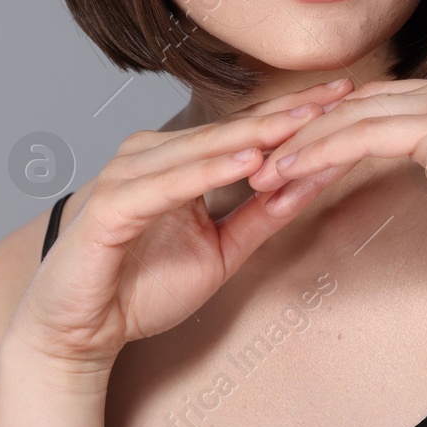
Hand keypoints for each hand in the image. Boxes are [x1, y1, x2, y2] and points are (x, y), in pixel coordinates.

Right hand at [6, 78, 355, 371]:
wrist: (78, 333)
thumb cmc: (140, 287)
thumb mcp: (221, 249)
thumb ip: (263, 215)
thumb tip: (315, 181)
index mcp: (176, 159)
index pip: (246, 129)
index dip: (296, 112)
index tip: (348, 96)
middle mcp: (150, 156)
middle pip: (232, 130)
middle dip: (289, 113)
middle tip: (341, 94)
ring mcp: (127, 177)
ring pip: (204, 150)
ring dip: (258, 135)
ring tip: (306, 121)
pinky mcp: (111, 207)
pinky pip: (169, 185)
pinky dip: (210, 172)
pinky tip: (250, 163)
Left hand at [246, 68, 426, 308]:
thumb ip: (424, 151)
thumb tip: (382, 144)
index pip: (379, 101)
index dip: (325, 127)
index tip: (282, 156)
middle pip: (363, 102)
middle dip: (304, 132)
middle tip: (257, 163)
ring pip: (357, 115)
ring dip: (301, 144)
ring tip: (260, 173)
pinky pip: (366, 135)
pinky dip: (321, 154)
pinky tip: (288, 175)